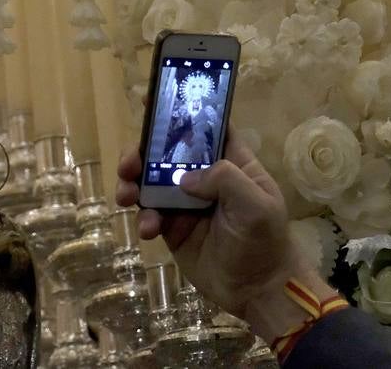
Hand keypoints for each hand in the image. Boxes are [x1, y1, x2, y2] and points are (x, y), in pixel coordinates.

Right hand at [114, 128, 334, 341]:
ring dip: (132, 184)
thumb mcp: (256, 203)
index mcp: (229, 163)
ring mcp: (185, 203)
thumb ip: (223, 178)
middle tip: (129, 163)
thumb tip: (182, 178)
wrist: (258, 290)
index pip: (207, 127)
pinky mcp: (173, 229)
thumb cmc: (265, 240)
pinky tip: (148, 229)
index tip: (155, 100)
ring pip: (150, 182)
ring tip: (125, 196)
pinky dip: (143, 218)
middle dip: (142, 152)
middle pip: (167, 152)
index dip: (184, 110)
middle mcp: (204, 177)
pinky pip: (149, 215)